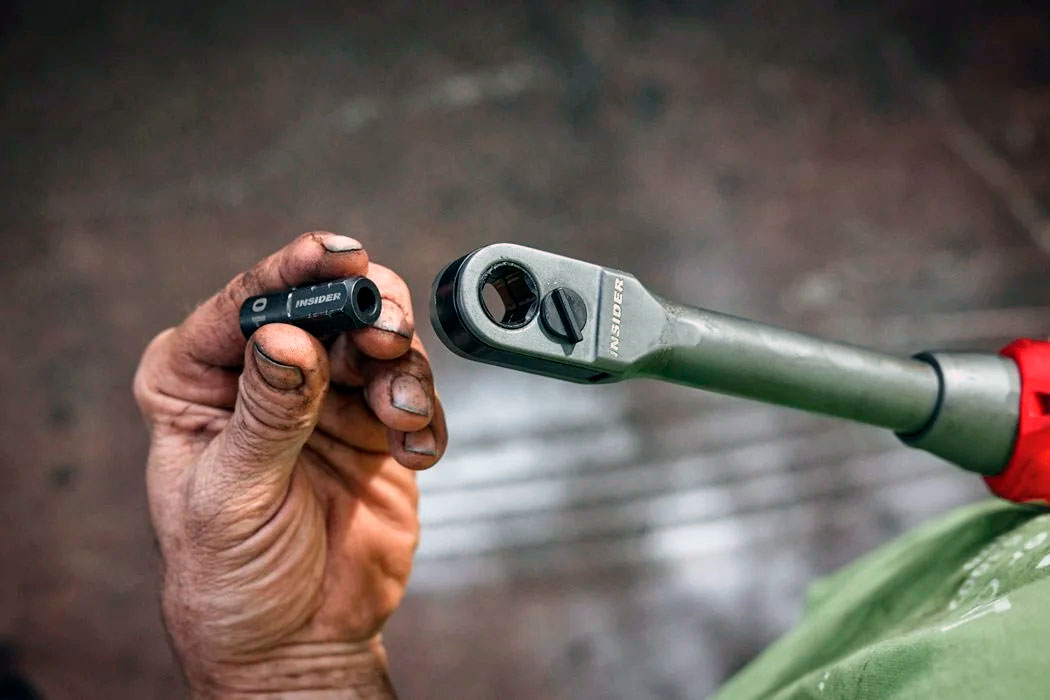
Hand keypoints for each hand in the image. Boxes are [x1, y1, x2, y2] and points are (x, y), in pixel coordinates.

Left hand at [133, 233, 446, 697]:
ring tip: (400, 415)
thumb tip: (287, 340)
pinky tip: (412, 454)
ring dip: (402, 370)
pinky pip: (417, 396)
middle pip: (326, 306)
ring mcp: (329, 399)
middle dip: (366, 313)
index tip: (337, 254)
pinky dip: (424, 419)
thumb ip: (267, 415)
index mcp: (199, 380)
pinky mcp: (378, 428)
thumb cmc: (233, 575)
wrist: (298, 641)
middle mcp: (268, 376)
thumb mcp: (234, 495)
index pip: (246, 305)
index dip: (291, 271)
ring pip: (380, 342)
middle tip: (387, 337)